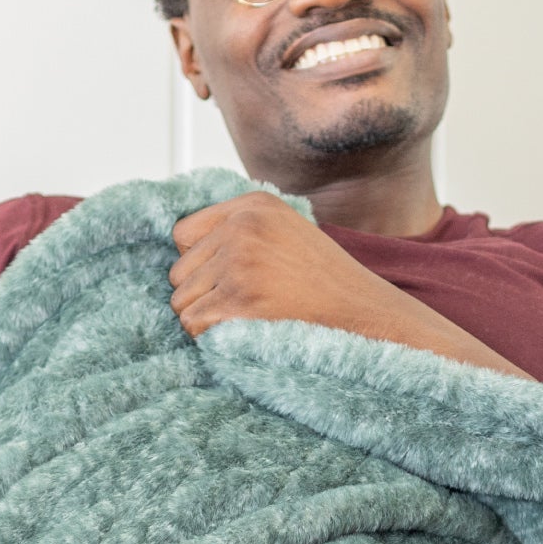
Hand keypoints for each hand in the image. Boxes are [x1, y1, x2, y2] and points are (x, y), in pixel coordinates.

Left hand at [166, 191, 422, 338]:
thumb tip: (182, 247)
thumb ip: (240, 228)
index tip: (228, 279)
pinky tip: (244, 332)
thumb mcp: (287, 231)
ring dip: (207, 318)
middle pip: (178, 272)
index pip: (182, 234)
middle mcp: (242, 227)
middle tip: (245, 305)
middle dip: (203, 294)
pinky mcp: (238, 300)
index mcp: (253, 206)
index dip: (199, 262)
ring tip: (248, 318)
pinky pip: (193, 324)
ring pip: (182, 301)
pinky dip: (210, 337)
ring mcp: (240, 263)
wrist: (364, 314)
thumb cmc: (325, 282)